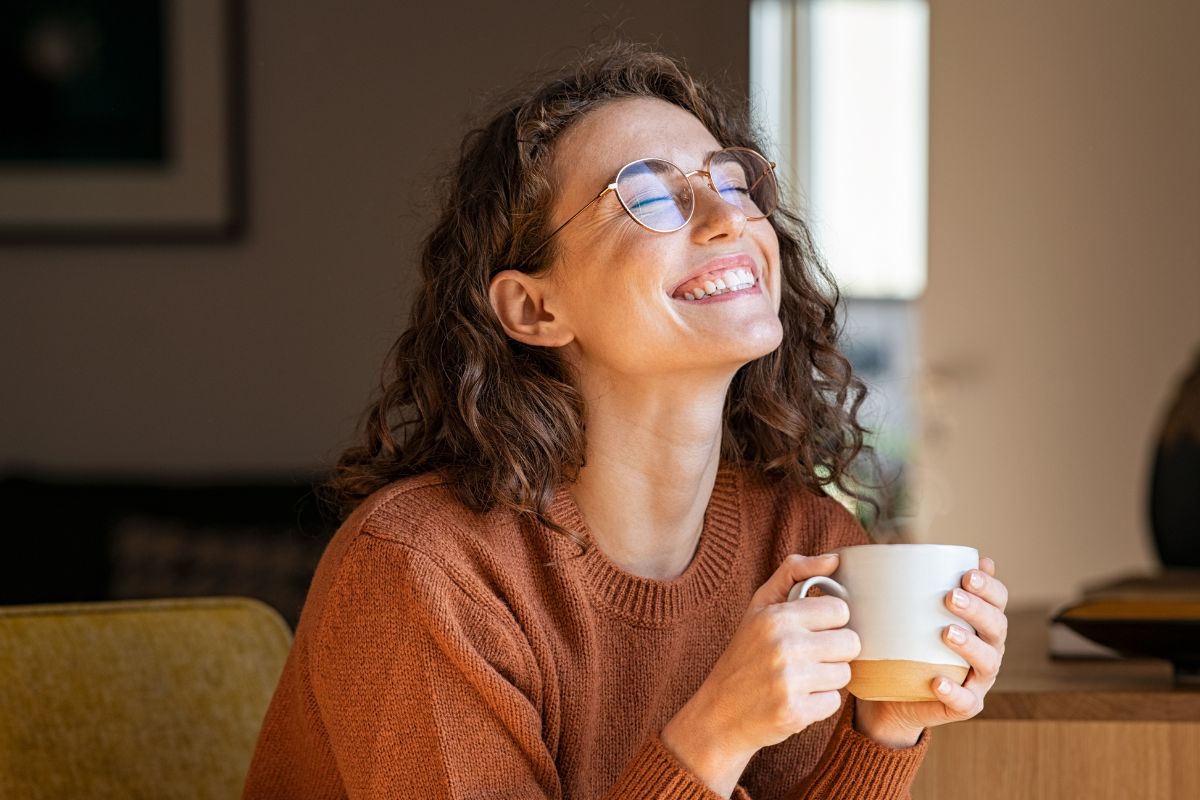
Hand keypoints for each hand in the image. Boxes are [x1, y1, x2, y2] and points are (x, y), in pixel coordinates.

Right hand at [662, 553, 861, 794]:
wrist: (720, 712)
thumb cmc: (745, 654)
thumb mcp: (760, 606)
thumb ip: (794, 573)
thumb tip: (834, 559)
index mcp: (777, 617)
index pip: (840, 610)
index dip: (830, 622)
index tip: (813, 630)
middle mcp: (784, 646)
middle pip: (850, 643)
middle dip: (834, 651)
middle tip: (809, 657)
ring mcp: (790, 681)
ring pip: (845, 674)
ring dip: (827, 678)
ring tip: (801, 678)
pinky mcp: (795, 712)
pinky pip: (834, 702)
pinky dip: (819, 703)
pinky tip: (797, 699)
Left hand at [853, 556, 1008, 745]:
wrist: (891, 695)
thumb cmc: (903, 643)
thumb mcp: (905, 612)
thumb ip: (910, 584)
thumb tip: (892, 552)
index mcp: (980, 621)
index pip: (997, 599)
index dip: (989, 586)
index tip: (967, 573)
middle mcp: (987, 648)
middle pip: (997, 626)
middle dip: (978, 609)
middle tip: (951, 596)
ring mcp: (978, 679)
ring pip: (988, 662)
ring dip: (971, 646)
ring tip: (947, 633)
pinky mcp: (964, 706)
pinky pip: (966, 701)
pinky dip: (955, 692)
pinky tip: (938, 682)